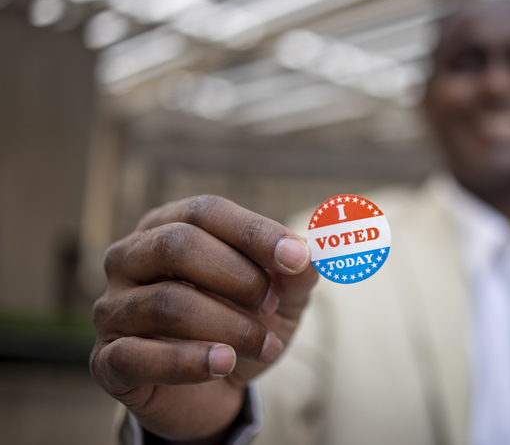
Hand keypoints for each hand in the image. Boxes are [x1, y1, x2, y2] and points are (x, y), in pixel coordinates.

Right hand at [90, 195, 316, 440]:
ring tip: (264, 345)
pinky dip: (189, 362)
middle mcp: (130, 258)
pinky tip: (224, 364)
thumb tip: (310, 252)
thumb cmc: (243, 322)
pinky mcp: (108, 360)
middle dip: (239, 277)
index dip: (255, 232)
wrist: (217, 388)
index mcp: (168, 226)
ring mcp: (113, 308)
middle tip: (271, 304)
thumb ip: (297, 271)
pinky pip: (138, 356)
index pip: (206, 211)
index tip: (298, 258)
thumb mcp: (282, 295)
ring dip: (229, 326)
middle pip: (178, 245)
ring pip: (167, 303)